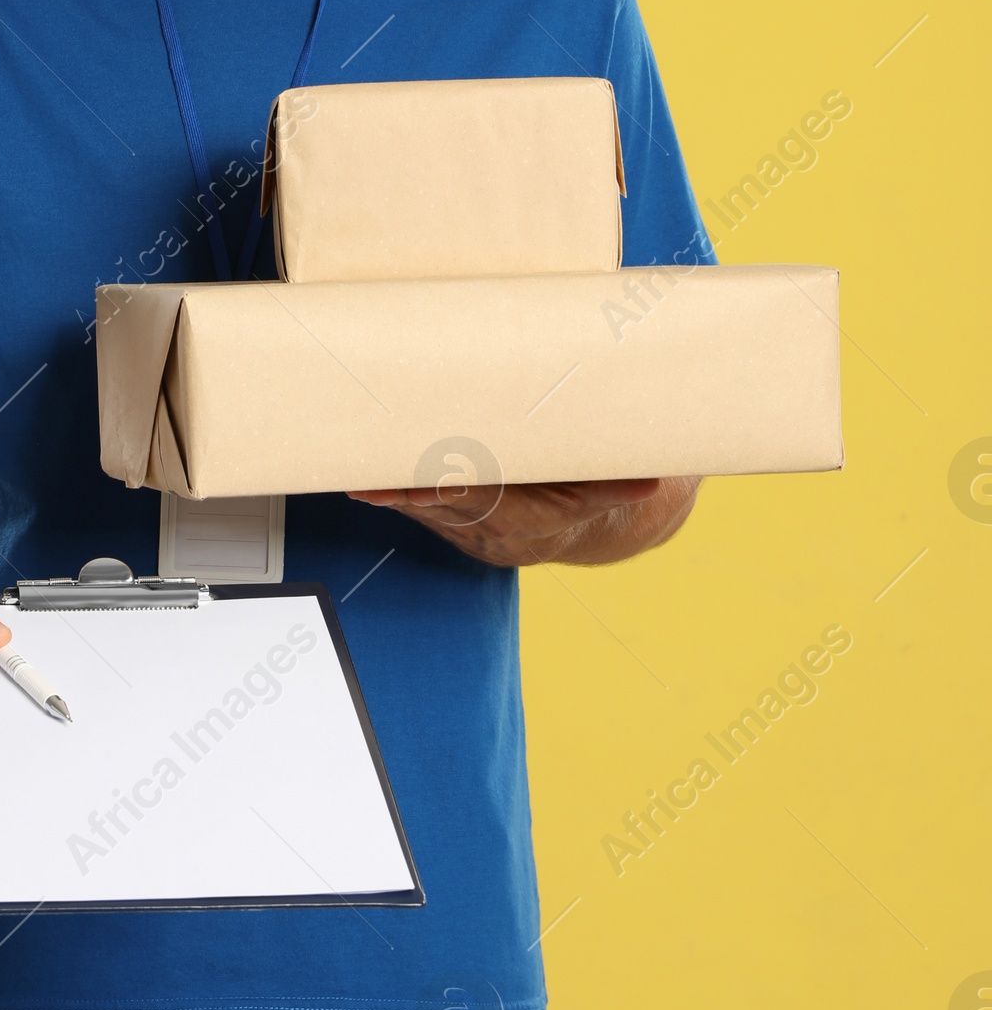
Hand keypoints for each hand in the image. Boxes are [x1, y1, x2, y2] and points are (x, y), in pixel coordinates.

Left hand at [345, 477, 695, 568]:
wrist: (584, 528)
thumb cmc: (593, 494)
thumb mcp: (607, 488)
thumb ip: (619, 485)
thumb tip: (653, 484)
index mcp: (532, 521)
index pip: (486, 504)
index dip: (453, 493)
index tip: (426, 484)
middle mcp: (497, 533)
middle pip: (446, 508)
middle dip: (407, 492)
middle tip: (370, 481)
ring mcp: (472, 533)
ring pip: (426, 511)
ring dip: (390, 494)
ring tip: (354, 475)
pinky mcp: (454, 527)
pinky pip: (420, 511)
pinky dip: (392, 494)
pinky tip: (361, 479)